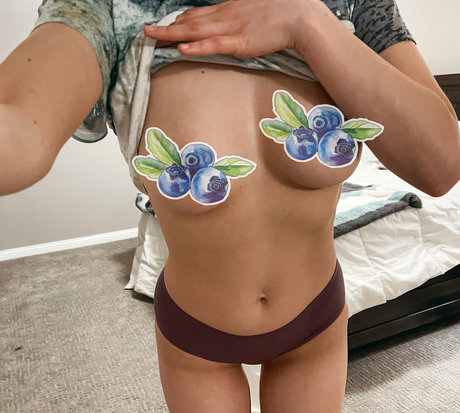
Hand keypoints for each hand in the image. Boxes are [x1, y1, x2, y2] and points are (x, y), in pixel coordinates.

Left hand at [144, 0, 319, 57]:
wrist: (299, 16)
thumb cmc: (281, 12)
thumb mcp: (254, 11)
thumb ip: (239, 16)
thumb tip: (231, 22)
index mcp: (228, 9)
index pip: (197, 14)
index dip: (179, 20)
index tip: (165, 26)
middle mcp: (225, 16)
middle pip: (190, 22)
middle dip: (166, 28)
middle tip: (146, 33)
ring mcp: (231, 29)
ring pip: (195, 31)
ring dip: (172, 35)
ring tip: (152, 38)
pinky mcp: (240, 43)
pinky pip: (214, 45)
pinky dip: (197, 47)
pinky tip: (182, 48)